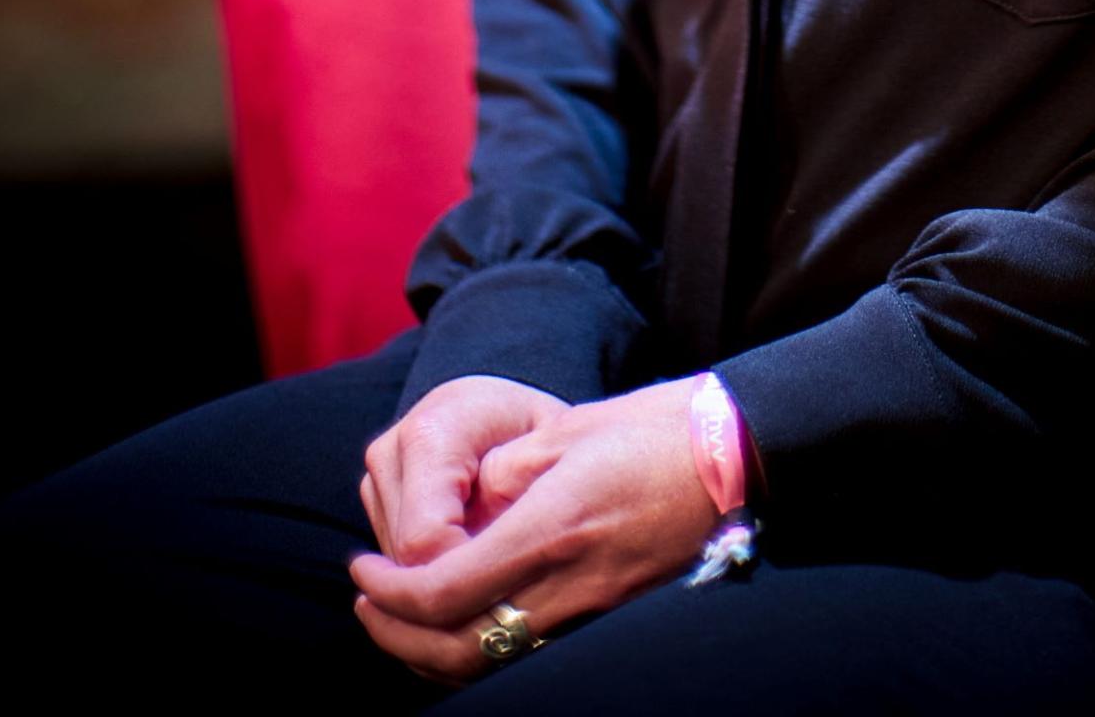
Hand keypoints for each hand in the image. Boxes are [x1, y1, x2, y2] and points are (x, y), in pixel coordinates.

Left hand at [350, 375, 713, 683]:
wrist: (732, 460)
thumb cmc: (652, 430)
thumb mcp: (566, 431)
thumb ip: (504, 471)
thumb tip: (459, 503)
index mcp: (551, 528)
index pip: (446, 591)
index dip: (391, 591)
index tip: (362, 566)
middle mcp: (568, 584)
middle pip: (458, 650)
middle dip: (397, 636)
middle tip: (365, 600)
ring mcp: (588, 610)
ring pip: (489, 664)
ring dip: (429, 651)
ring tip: (396, 616)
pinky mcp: (602, 617)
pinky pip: (522, 653)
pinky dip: (475, 649)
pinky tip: (457, 618)